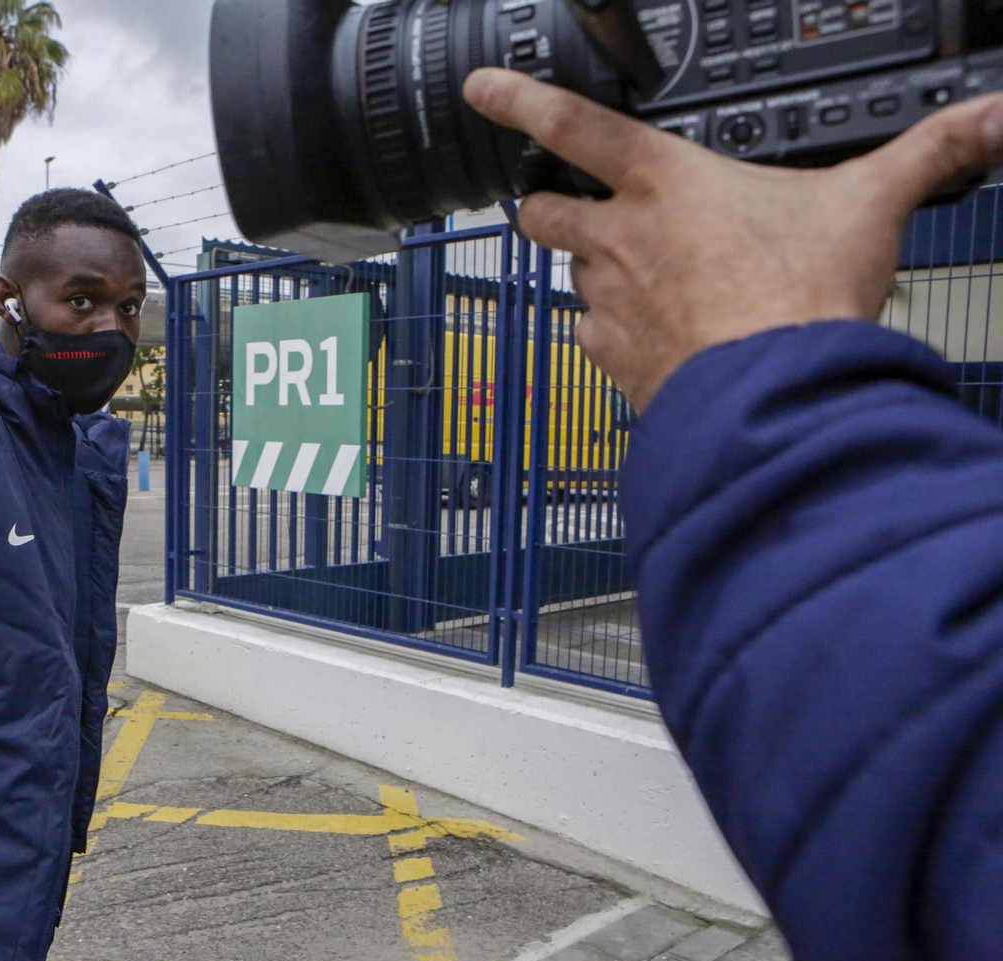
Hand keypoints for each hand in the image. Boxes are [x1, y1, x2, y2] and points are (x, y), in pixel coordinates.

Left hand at [461, 69, 1002, 410]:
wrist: (776, 396)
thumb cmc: (804, 299)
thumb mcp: (871, 204)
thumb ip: (926, 153)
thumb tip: (993, 117)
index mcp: (666, 182)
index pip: (572, 124)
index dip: (520, 100)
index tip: (484, 89)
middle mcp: (620, 237)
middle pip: (543, 209)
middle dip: (548, 205)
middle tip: (575, 207)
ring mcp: (607, 301)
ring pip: (566, 275)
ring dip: (590, 271)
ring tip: (643, 279)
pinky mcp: (612, 357)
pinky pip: (590, 337)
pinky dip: (610, 333)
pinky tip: (654, 335)